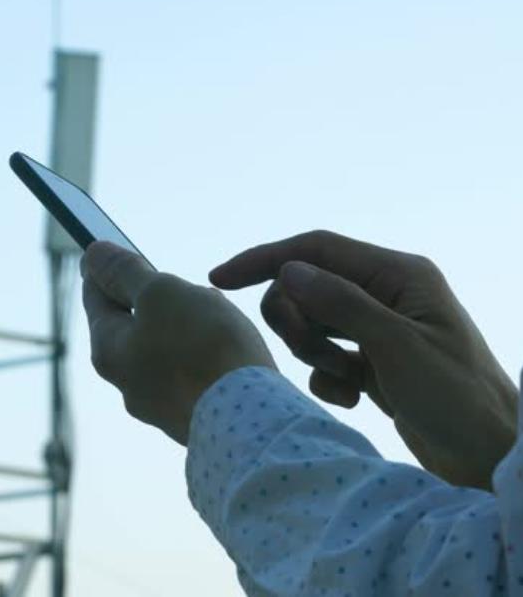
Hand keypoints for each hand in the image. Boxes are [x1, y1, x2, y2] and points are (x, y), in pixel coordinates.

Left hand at [81, 242, 275, 444]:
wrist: (253, 421)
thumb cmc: (202, 349)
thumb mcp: (159, 293)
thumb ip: (125, 272)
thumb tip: (93, 254)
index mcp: (108, 350)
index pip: (95, 296)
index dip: (104, 267)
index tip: (112, 247)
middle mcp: (127, 382)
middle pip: (130, 323)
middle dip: (151, 296)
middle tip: (173, 279)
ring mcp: (160, 403)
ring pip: (164, 345)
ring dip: (183, 321)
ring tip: (211, 309)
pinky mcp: (194, 415)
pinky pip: (192, 369)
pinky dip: (203, 348)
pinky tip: (226, 342)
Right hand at [211, 230, 517, 489]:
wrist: (488, 457)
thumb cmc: (457, 399)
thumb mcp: (397, 348)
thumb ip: (341, 304)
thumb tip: (288, 271)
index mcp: (398, 275)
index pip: (315, 250)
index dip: (264, 260)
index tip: (219, 279)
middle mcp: (385, 293)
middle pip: (306, 288)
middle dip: (298, 323)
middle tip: (317, 357)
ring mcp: (377, 328)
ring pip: (311, 324)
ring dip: (315, 355)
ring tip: (349, 381)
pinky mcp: (371, 362)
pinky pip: (323, 359)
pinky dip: (328, 380)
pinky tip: (355, 400)